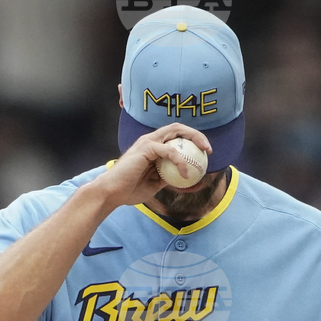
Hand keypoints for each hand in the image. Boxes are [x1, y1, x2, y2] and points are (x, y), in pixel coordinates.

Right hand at [93, 123, 211, 207]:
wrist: (113, 192)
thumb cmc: (130, 190)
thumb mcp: (156, 183)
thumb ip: (168, 176)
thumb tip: (186, 178)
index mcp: (153, 147)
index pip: (175, 136)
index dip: (192, 140)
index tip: (205, 153)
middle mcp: (151, 140)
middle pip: (178, 128)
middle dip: (197, 135)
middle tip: (208, 149)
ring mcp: (148, 142)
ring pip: (175, 132)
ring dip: (194, 139)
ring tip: (204, 153)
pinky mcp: (146, 148)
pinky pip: (170, 151)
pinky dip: (180, 161)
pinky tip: (186, 173)